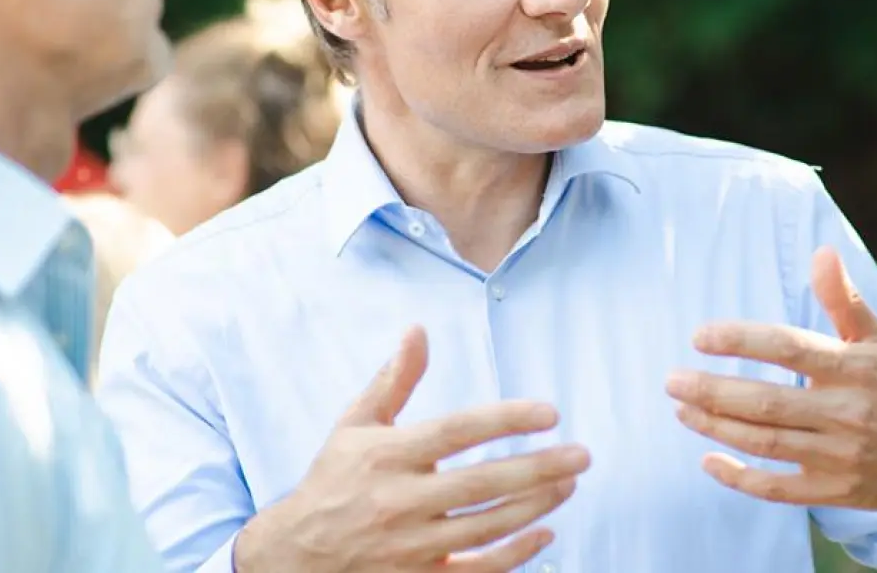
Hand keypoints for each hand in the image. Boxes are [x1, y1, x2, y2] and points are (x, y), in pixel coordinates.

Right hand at [235, 326, 589, 572]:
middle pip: (481, 483)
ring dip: (535, 506)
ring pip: (486, 527)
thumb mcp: (355, 425)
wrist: (294, 555)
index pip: (456, 432)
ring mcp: (410, 546)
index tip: (550, 412)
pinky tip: (545, 533)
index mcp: (387, 455)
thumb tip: (418, 329)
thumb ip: (394, 380)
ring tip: (570, 484)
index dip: (505, 419)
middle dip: (538, 469)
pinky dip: (515, 555)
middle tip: (582, 455)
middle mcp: (399, 500)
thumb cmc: (334, 480)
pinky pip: (477, 570)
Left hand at [666, 247, 876, 532]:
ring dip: (716, 427)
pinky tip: (708, 459)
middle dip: (712, 391)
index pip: (788, 348)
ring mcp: (840, 457)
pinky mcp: (834, 492)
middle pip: (767, 402)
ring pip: (765, 443)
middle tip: (672, 380)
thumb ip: (843, 299)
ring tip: (681, 410)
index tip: (699, 337)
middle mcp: (847, 414)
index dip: (741, 340)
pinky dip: (738, 477)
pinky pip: (777, 488)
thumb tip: (821, 251)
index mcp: (855, 369)